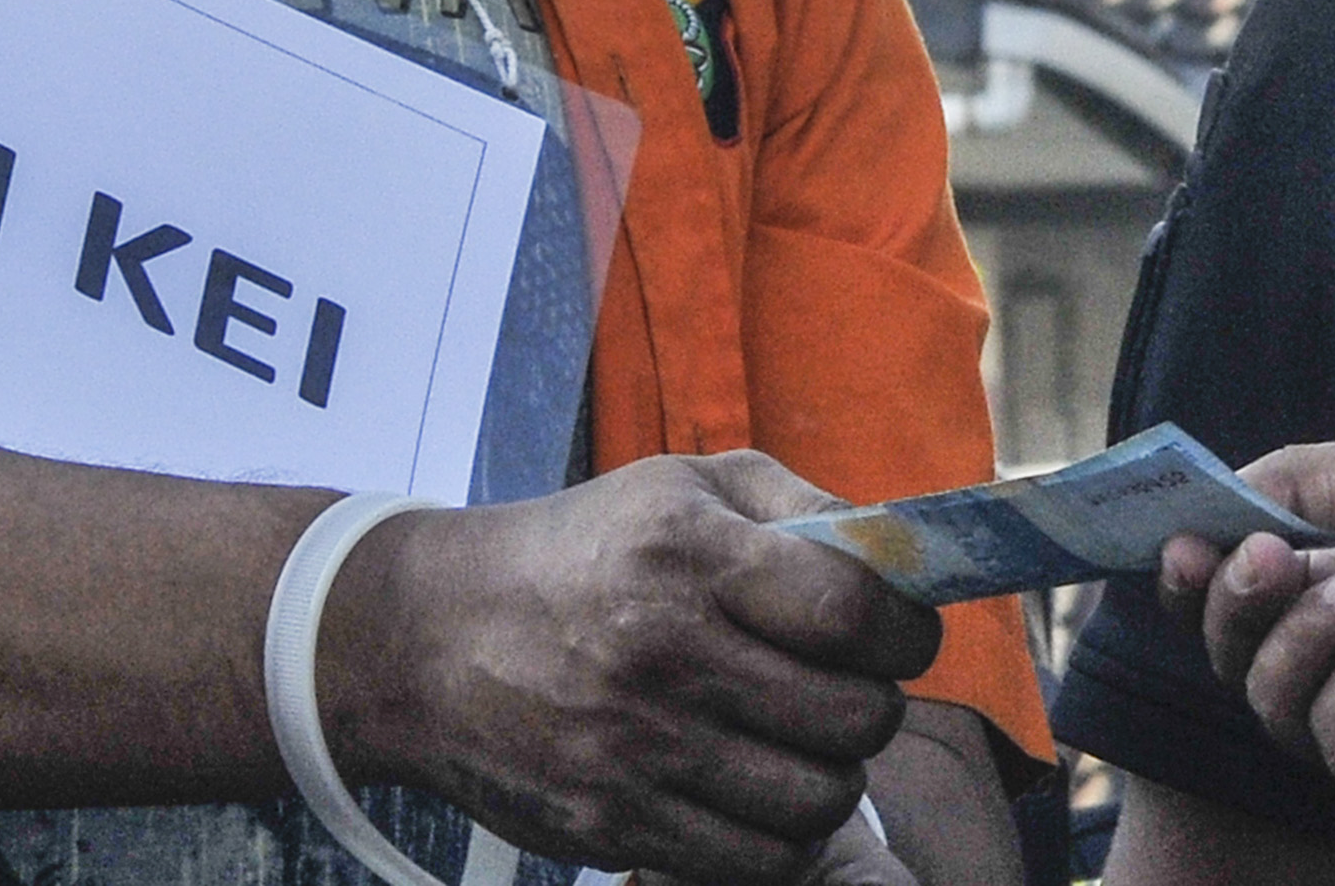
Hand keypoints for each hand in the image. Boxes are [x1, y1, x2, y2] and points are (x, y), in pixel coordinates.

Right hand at [320, 452, 939, 884]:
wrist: (428, 638)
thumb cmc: (582, 552)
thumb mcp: (683, 486)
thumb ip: (801, 509)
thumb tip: (902, 558)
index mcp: (688, 553)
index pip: (855, 612)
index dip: (906, 631)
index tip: (900, 634)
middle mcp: (663, 652)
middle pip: (854, 718)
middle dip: (871, 704)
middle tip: (842, 689)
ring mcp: (636, 750)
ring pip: (818, 802)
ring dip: (830, 775)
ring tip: (795, 741)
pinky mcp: (613, 826)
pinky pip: (756, 862)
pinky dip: (778, 836)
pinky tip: (754, 790)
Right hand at [1163, 436, 1334, 838]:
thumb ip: (1312, 479)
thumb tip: (1221, 495)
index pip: (1228, 586)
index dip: (1188, 567)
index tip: (1178, 540)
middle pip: (1225, 645)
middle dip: (1233, 598)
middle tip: (1274, 560)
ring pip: (1266, 696)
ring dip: (1304, 633)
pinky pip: (1332, 740)